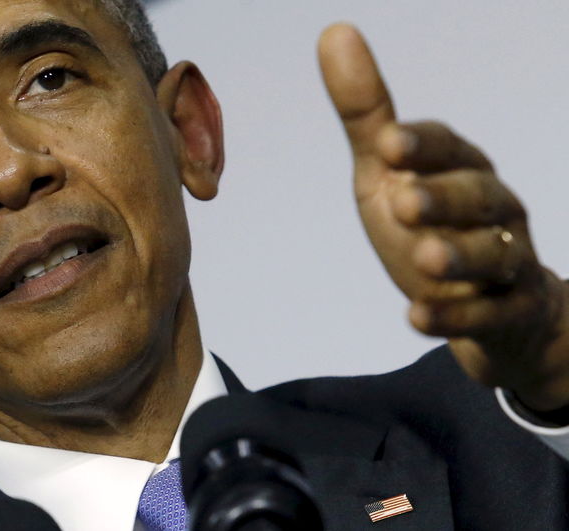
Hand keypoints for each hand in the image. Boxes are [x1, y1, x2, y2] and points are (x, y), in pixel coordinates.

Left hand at [318, 23, 568, 411]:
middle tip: (404, 202)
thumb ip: (366, 115)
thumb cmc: (431, 227)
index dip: (421, 146)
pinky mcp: (509, 312)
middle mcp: (493, 209)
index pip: (447, 148)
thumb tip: (334, 31)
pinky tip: (415, 318)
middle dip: (443, 198)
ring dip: (458, 256)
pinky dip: (454, 318)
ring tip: (424, 259)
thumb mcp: (390, 172)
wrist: (491, 307)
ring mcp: (507, 263)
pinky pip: (488, 316)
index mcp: (462, 169)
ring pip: (493, 255)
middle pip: (477, 197)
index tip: (387, 143)